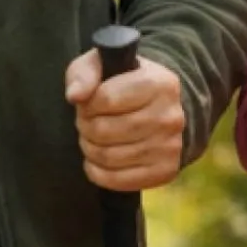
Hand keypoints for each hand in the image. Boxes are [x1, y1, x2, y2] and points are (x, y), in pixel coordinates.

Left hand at [64, 48, 189, 191]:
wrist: (158, 110)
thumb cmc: (122, 84)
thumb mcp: (102, 65)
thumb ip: (85, 73)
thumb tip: (75, 95)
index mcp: (160, 83)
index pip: (106, 98)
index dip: (87, 104)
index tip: (88, 104)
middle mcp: (171, 116)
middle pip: (105, 130)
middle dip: (85, 127)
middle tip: (86, 123)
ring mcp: (170, 146)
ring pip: (109, 157)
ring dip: (89, 149)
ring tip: (92, 138)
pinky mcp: (165, 171)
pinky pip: (118, 180)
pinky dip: (97, 172)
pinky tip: (96, 160)